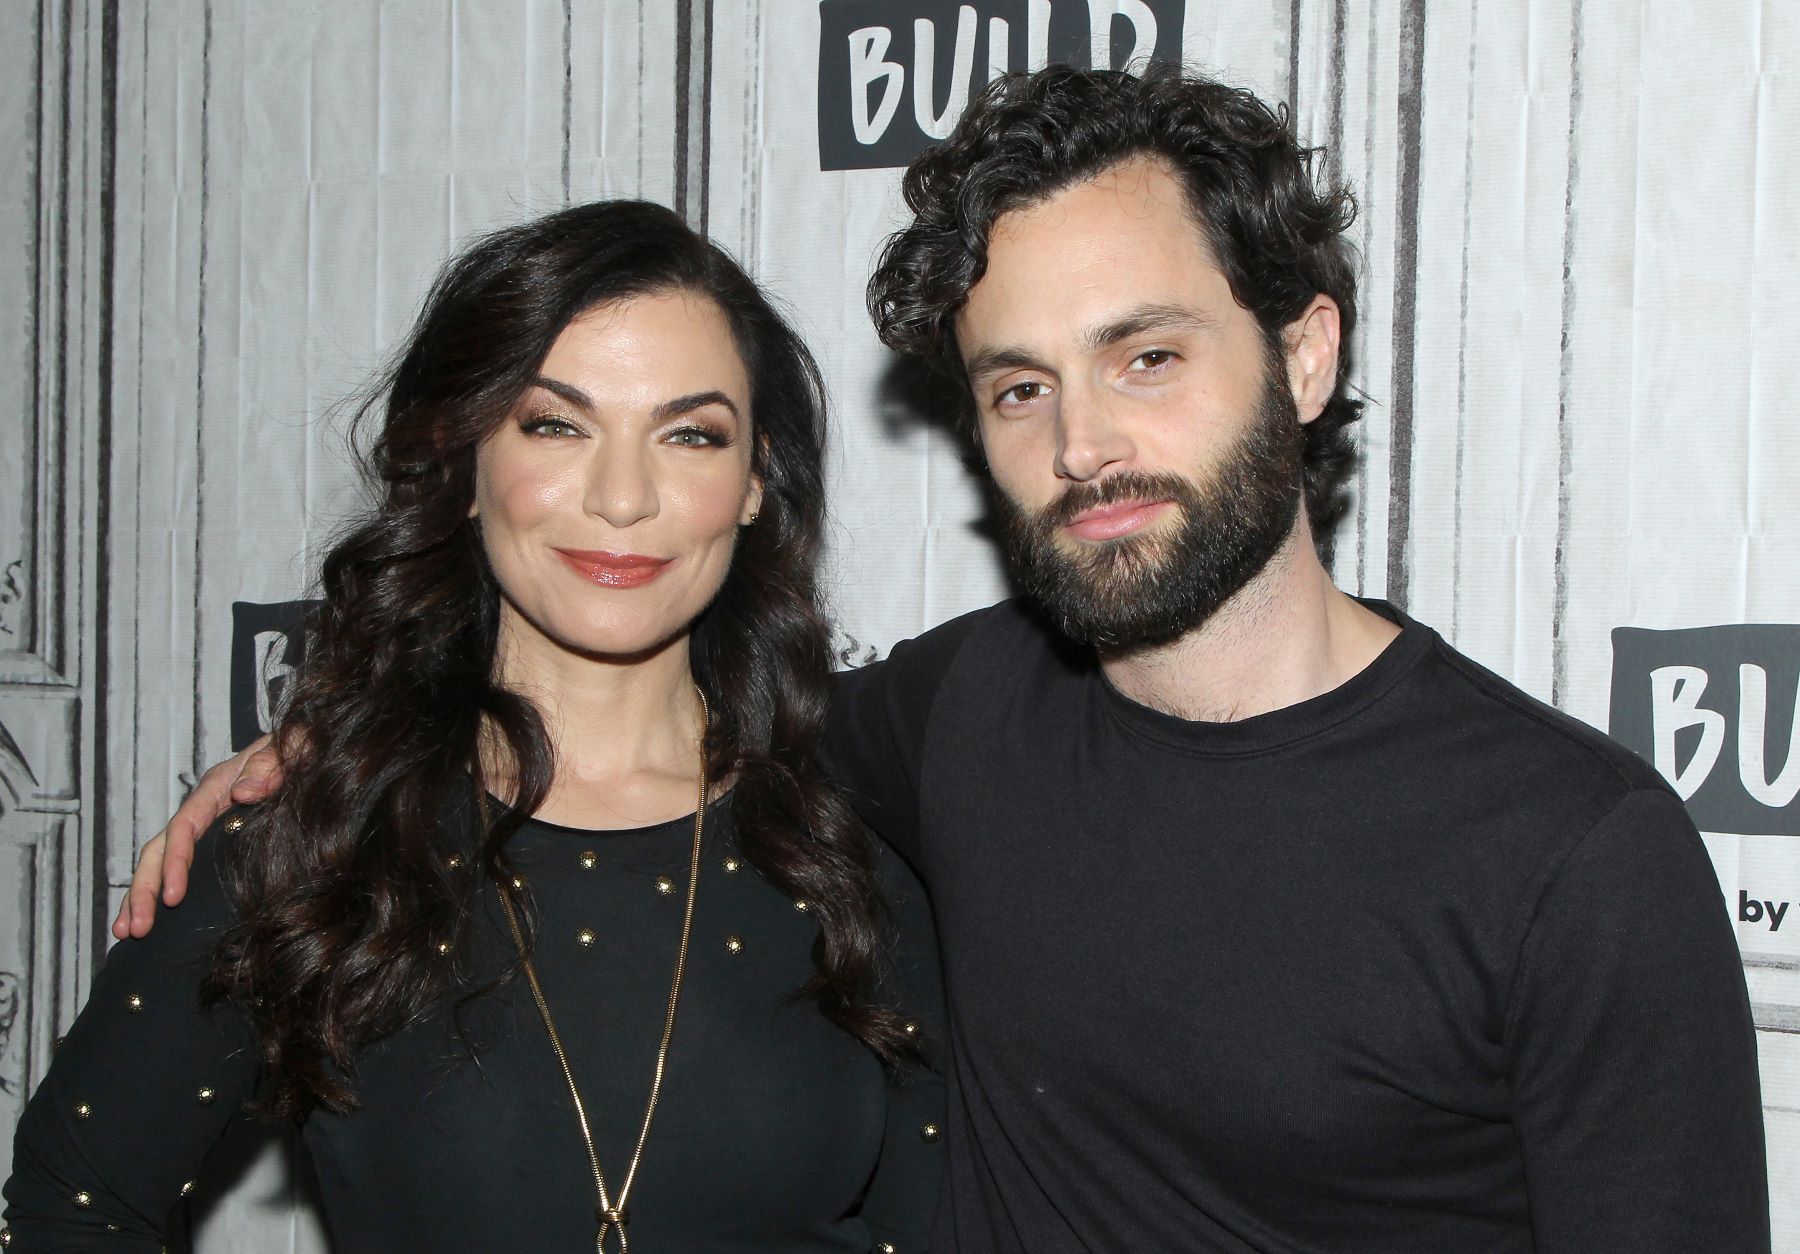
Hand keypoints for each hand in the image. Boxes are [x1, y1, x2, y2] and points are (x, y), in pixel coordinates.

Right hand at [112, 735, 284, 938]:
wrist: (308, 747)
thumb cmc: (302, 746)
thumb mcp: (295, 745)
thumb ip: (273, 763)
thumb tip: (243, 792)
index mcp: (218, 787)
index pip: (185, 827)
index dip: (175, 863)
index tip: (172, 898)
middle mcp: (202, 807)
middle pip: (159, 848)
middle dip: (143, 889)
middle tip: (134, 928)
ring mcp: (203, 824)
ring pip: (158, 860)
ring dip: (139, 896)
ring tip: (126, 932)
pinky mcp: (211, 840)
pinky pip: (175, 865)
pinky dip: (156, 892)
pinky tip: (146, 920)